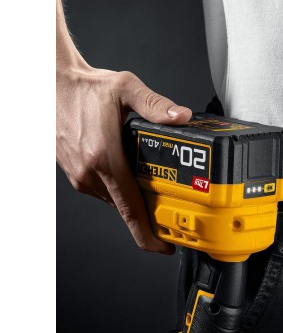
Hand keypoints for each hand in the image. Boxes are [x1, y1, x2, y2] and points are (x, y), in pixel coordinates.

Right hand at [56, 63, 191, 252]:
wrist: (52, 86)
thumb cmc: (85, 89)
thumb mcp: (125, 89)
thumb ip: (155, 105)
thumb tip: (181, 117)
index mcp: (104, 159)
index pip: (131, 209)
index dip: (149, 234)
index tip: (165, 246)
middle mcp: (90, 174)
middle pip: (126, 209)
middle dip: (149, 218)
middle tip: (171, 214)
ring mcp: (80, 177)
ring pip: (115, 201)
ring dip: (134, 202)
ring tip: (153, 194)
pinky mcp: (76, 175)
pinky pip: (104, 192)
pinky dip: (120, 191)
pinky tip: (130, 178)